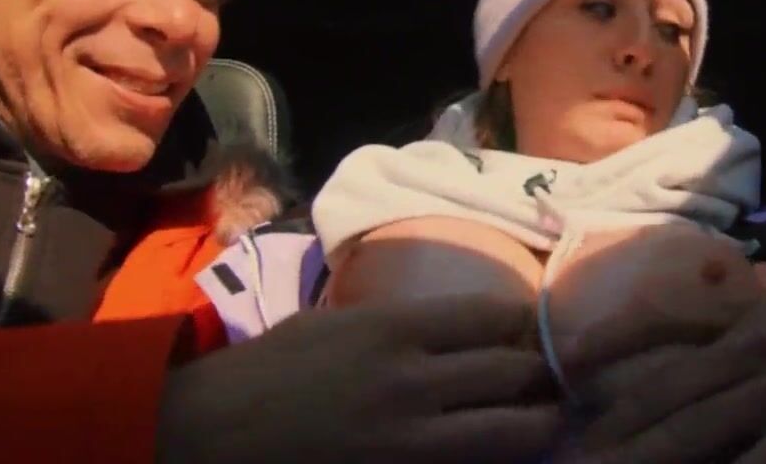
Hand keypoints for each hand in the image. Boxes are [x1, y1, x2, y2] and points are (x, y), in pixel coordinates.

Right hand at [158, 295, 561, 462]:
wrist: (212, 433)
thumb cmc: (268, 371)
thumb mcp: (333, 323)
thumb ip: (397, 323)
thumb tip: (454, 326)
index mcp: (394, 329)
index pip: (494, 316)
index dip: (525, 322)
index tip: (532, 328)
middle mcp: (414, 381)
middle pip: (515, 371)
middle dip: (541, 373)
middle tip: (552, 375)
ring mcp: (412, 439)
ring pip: (513, 430)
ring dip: (537, 421)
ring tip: (545, 418)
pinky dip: (495, 458)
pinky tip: (498, 451)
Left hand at [566, 287, 765, 463]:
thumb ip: (753, 299)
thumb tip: (705, 273)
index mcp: (753, 315)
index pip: (667, 322)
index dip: (613, 342)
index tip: (572, 364)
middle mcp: (756, 353)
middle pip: (667, 395)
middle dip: (614, 429)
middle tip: (571, 454)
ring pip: (693, 437)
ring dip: (645, 461)